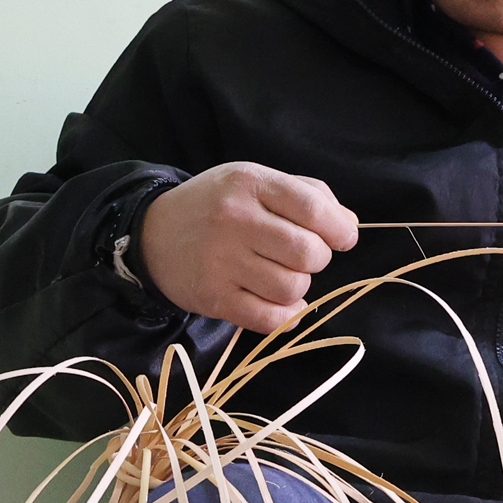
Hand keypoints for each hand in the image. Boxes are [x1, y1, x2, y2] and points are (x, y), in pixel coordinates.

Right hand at [138, 162, 359, 332]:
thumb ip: (306, 195)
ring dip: (299, 287)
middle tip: (303, 257)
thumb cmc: (216, 206)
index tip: (342, 239)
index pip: (313, 208)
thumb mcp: (255, 183)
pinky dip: (286, 315)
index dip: (339, 229)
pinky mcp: (214, 297)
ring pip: (292, 288)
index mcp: (250, 183)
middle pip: (308, 253)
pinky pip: (269, 318)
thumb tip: (348, 226)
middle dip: (318, 259)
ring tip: (281, 275)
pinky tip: (279, 303)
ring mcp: (221, 261)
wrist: (153, 234)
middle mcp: (234, 219)